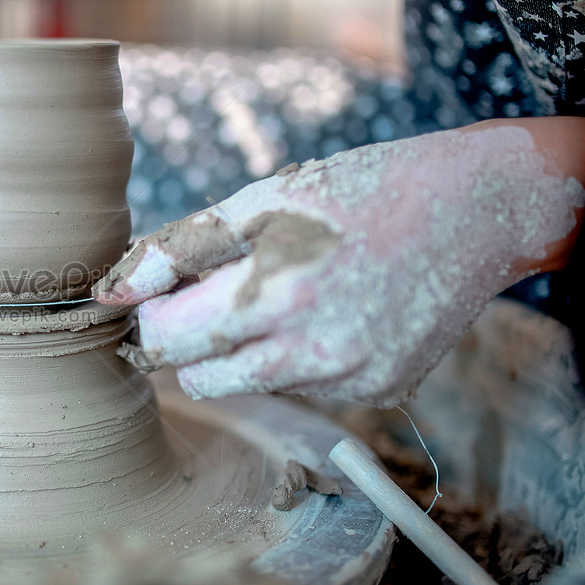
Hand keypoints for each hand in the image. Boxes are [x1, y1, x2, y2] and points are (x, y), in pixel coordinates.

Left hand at [95, 123, 584, 405]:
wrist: (473, 209)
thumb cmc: (356, 192)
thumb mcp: (262, 200)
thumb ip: (181, 250)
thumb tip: (111, 293)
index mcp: (273, 293)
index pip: (166, 343)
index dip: (153, 319)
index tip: (163, 297)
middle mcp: (313, 351)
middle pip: (201, 378)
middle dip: (192, 343)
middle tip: (220, 294)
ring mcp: (351, 379)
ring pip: (254, 385)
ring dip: (250, 351)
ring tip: (290, 293)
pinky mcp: (381, 392)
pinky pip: (309, 388)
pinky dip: (303, 358)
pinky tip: (337, 313)